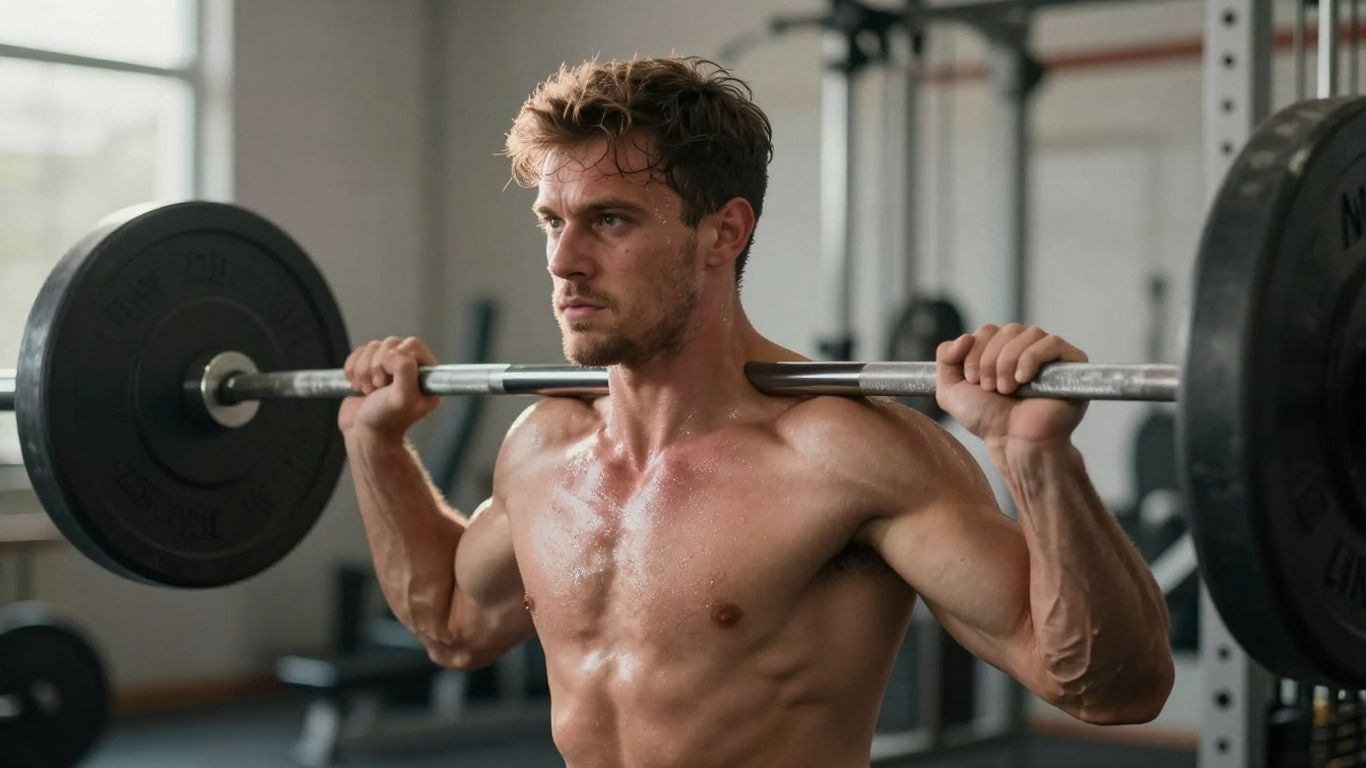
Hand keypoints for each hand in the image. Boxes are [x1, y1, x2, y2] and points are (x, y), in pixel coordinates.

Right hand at [337, 336, 440, 438]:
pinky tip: (358, 387)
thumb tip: (395, 351)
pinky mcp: (370, 368)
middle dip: (376, 366)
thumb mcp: (402, 399)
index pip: (411, 345)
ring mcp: (389, 367)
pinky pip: (358, 353)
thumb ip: (405, 371)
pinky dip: (352, 370)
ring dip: (363, 371)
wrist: (364, 435)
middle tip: (377, 388)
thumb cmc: (386, 421)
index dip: (395, 359)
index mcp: (426, 374)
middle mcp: (410, 368)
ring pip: (372, 347)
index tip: (388, 381)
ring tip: (369, 391)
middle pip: (390, 344)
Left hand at [935, 323, 1088, 446]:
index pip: (987, 330)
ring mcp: (1049, 355)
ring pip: (1027, 333)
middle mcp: (1025, 349)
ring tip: (1006, 389)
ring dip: (1008, 362)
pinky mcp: (1071, 363)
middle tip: (990, 388)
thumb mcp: (951, 390)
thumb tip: (965, 336)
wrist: (1014, 443)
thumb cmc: (989, 420)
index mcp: (1001, 351)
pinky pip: (1051, 343)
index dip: (975, 351)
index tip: (973, 380)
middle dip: (990, 359)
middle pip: (1005, 330)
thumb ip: (945, 359)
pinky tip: (1023, 379)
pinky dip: (1031, 358)